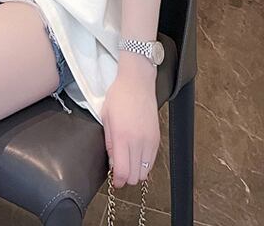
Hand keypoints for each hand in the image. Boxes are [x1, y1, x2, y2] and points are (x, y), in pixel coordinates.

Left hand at [101, 60, 159, 187]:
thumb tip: (112, 163)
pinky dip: (144, 163)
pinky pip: (152, 161)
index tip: (114, 180)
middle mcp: (138, 142)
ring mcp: (150, 140)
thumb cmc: (118, 96)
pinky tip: (136, 153)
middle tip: (119, 168)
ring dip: (136, 171)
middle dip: (126, 177)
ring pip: (146, 172)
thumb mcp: (106, 118)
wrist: (137, 82)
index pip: (123, 172)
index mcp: (122, 137)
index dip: (118, 181)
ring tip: (128, 160)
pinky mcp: (157, 138)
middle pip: (135, 177)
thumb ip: (109, 143)